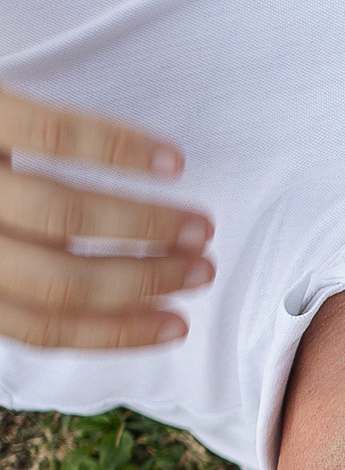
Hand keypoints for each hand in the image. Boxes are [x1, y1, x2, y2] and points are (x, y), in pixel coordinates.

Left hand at [1, 88, 210, 348]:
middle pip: (61, 281)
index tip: (175, 326)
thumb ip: (1, 268)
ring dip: (148, 228)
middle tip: (200, 272)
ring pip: (66, 218)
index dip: (116, 335)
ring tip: (197, 226)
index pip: (36, 327)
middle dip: (145, 284)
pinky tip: (169, 162)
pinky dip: (122, 150)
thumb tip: (78, 306)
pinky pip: (54, 134)